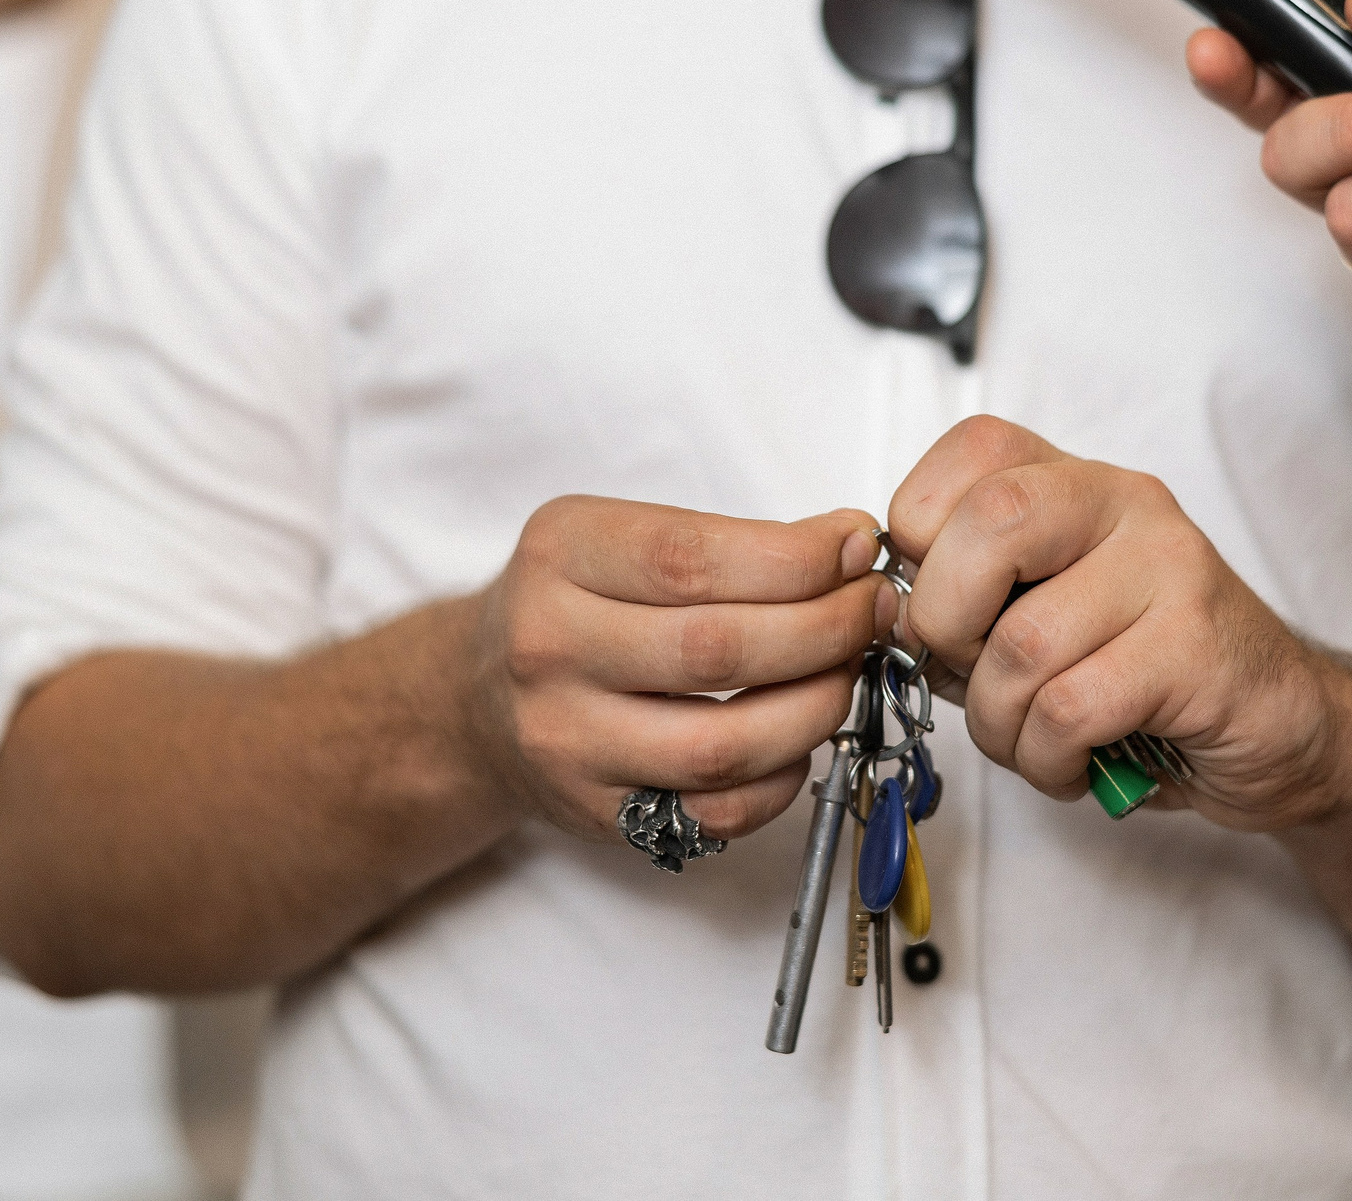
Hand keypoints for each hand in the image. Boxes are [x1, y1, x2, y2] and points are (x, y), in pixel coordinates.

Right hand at [459, 498, 895, 845]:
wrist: (478, 698)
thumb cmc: (575, 604)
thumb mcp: (618, 538)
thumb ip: (724, 543)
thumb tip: (850, 548)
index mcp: (562, 555)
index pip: (693, 561)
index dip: (798, 559)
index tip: (858, 548)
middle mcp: (550, 648)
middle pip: (718, 651)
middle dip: (826, 631)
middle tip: (873, 612)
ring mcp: (568, 741)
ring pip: (722, 746)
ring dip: (816, 708)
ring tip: (847, 673)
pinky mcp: (597, 813)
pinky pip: (716, 814)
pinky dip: (782, 779)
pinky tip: (799, 738)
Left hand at [887, 418, 1351, 830]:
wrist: (1287, 728)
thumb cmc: (1150, 675)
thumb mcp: (1049, 616)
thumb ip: (977, 598)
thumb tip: (895, 614)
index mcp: (1079, 484)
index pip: (972, 453)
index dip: (923, 531)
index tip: (940, 602)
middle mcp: (1126, 505)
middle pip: (989, 525)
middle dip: (945, 624)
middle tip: (967, 675)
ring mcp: (1170, 569)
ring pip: (1023, 644)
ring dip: (1001, 722)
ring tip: (1033, 740)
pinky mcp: (1196, 648)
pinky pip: (1071, 707)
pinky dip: (1047, 757)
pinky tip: (1073, 763)